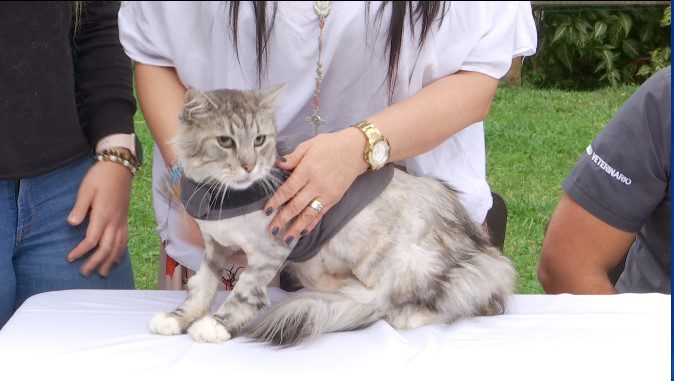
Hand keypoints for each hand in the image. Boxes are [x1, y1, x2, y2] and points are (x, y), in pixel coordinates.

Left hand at [66, 160, 132, 276]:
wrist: (120, 167)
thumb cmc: (100, 177)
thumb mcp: (86, 189)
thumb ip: (79, 208)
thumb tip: (71, 223)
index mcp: (103, 215)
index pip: (92, 240)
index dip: (81, 251)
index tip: (70, 258)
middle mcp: (114, 221)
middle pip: (106, 248)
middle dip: (95, 262)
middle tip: (84, 273)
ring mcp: (122, 221)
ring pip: (118, 246)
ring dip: (109, 261)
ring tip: (101, 273)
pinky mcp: (125, 219)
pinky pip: (124, 240)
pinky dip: (120, 252)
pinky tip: (115, 259)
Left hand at [263, 128, 368, 244]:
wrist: (357, 150)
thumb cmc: (331, 145)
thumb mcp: (309, 145)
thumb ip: (292, 157)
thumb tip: (276, 165)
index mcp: (307, 170)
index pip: (288, 189)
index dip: (276, 201)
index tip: (266, 211)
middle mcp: (317, 185)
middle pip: (296, 205)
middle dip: (283, 219)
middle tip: (271, 231)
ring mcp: (327, 194)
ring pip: (309, 214)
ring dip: (296, 227)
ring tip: (286, 238)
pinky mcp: (335, 199)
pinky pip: (320, 214)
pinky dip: (311, 224)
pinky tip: (303, 232)